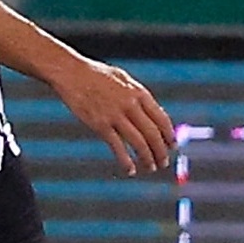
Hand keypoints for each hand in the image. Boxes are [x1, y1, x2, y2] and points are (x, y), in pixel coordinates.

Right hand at [50, 56, 174, 175]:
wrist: (71, 73)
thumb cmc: (96, 75)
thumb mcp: (123, 80)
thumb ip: (138, 96)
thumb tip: (152, 113)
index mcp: (139, 93)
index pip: (161, 118)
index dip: (169, 135)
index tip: (172, 146)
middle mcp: (130, 105)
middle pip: (153, 134)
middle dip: (161, 151)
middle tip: (163, 162)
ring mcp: (115, 115)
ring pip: (139, 143)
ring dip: (147, 158)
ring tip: (151, 167)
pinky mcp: (100, 125)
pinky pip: (118, 147)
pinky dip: (126, 161)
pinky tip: (130, 170)